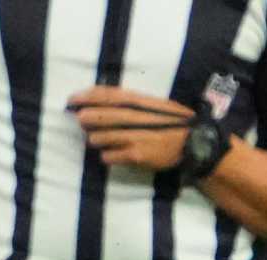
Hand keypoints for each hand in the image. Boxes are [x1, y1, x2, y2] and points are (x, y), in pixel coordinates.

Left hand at [68, 86, 196, 171]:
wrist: (194, 143)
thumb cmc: (171, 123)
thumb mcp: (154, 106)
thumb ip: (130, 103)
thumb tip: (100, 101)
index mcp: (142, 103)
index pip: (111, 96)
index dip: (88, 96)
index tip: (72, 98)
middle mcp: (138, 118)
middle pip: (102, 116)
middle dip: (87, 117)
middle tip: (79, 118)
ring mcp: (136, 137)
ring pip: (101, 137)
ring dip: (95, 138)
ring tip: (98, 138)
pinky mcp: (136, 155)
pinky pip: (109, 156)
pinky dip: (107, 155)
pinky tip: (112, 154)